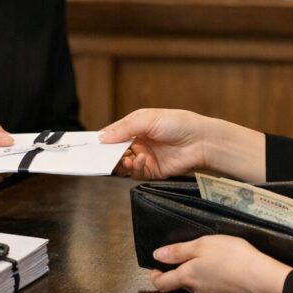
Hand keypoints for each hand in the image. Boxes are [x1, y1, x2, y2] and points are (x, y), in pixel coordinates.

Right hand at [98, 108, 213, 179]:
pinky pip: (135, 173)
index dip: (102, 140)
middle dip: (108, 154)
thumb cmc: (179, 123)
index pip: (113, 135)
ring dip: (120, 163)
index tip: (92, 145)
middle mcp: (138, 143)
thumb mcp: (148, 119)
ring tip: (124, 158)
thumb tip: (102, 137)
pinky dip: (133, 167)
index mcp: (135, 127)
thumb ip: (124, 128)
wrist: (201, 141)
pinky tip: (140, 159)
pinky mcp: (151, 171)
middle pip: (114, 152)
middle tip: (102, 156)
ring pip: (122, 164)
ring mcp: (144, 157)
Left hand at [150, 235, 291, 292]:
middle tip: (184, 260)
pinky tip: (224, 269)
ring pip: (199, 286)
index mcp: (187, 277)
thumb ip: (178, 251)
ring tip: (208, 259)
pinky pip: (215, 288)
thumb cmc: (231, 256)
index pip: (162, 284)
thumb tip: (157, 255)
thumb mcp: (201, 244)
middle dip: (180, 273)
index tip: (154, 269)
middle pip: (181, 284)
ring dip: (199, 275)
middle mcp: (197, 291)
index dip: (155, 276)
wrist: (260, 278)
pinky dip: (214, 279)